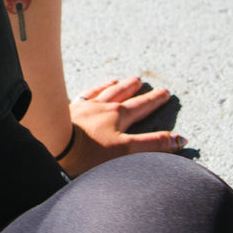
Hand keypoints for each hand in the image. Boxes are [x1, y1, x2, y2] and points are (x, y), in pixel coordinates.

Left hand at [62, 77, 186, 176]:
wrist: (53, 144)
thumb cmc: (89, 152)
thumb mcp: (126, 150)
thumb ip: (152, 144)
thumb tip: (179, 139)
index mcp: (118, 116)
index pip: (141, 106)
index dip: (154, 100)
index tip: (165, 93)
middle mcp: (101, 107)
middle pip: (122, 95)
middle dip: (135, 90)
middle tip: (143, 81)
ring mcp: (82, 107)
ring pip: (101, 92)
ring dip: (112, 86)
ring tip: (118, 80)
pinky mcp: (65, 112)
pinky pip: (81, 96)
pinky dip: (89, 91)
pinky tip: (88, 92)